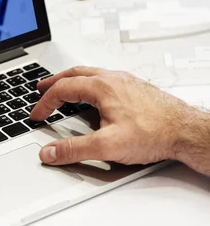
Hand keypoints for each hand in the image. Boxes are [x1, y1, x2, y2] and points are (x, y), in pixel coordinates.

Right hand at [31, 67, 209, 174]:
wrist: (188, 132)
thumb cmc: (155, 134)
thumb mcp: (107, 146)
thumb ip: (74, 149)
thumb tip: (49, 152)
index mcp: (102, 86)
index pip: (62, 89)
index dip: (45, 103)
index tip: (37, 115)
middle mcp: (113, 79)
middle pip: (74, 74)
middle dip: (54, 82)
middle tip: (41, 87)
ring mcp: (126, 82)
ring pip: (91, 74)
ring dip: (72, 80)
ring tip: (64, 88)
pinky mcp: (136, 88)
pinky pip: (106, 79)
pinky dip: (90, 83)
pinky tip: (94, 95)